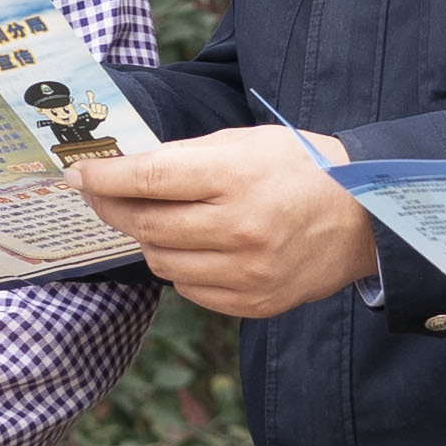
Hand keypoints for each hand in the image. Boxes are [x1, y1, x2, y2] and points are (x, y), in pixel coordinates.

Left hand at [67, 126, 374, 319]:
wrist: (366, 217)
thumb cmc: (301, 169)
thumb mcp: (246, 143)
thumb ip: (186, 158)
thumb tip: (123, 171)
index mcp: (236, 177)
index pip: (148, 179)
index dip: (104, 178)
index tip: (79, 174)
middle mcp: (240, 228)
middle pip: (147, 225)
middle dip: (114, 208)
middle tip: (100, 195)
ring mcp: (247, 272)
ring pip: (161, 261)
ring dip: (149, 239)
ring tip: (160, 219)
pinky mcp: (254, 302)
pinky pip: (189, 288)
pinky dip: (181, 267)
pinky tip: (196, 247)